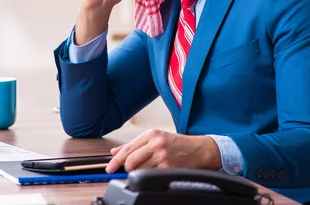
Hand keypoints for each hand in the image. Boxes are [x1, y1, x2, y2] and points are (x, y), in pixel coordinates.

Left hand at [105, 129, 221, 172]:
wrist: (199, 150)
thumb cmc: (177, 144)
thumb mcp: (156, 138)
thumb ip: (134, 145)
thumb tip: (114, 151)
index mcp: (151, 134)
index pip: (127, 149)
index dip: (116, 160)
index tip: (109, 167)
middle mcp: (156, 143)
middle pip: (130, 160)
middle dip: (126, 168)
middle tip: (128, 170)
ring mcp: (162, 156)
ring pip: (140, 169)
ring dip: (138, 173)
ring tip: (147, 168)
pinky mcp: (168, 167)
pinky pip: (151, 175)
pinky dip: (149, 176)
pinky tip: (155, 171)